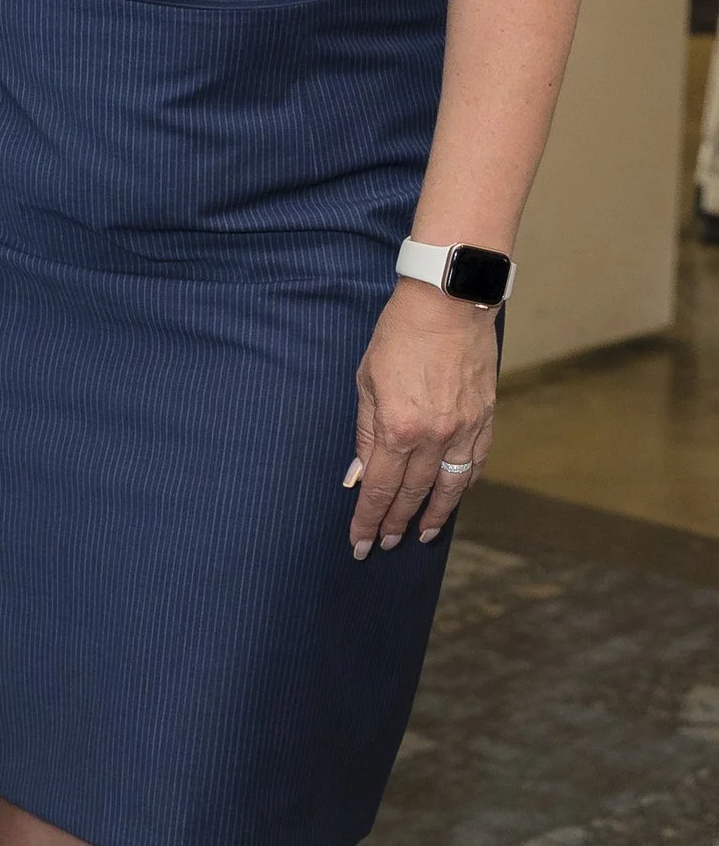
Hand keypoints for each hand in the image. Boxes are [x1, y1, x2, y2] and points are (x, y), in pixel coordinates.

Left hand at [344, 284, 495, 557]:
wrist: (449, 302)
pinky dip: (464, 484)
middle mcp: (433, 437)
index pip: (380, 489)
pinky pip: (475, 463)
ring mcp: (464, 430)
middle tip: (384, 544)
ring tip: (421, 534)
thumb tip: (362, 471)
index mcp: (397, 428)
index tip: (360, 542)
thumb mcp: (367, 380)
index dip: (369, 519)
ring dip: (434, 515)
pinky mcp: (485, 418)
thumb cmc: (400, 334)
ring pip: (450, 487)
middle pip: (412, 494)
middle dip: (395, 523)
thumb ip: (366, 430)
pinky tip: (453, 496)